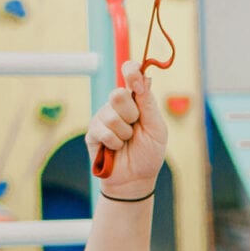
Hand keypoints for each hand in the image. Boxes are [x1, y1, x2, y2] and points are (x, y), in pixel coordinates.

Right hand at [84, 62, 168, 197]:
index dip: (131, 71)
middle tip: (135, 128)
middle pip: (118, 93)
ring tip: (126, 142)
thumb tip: (145, 78)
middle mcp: (118, 105)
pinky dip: (115, 142)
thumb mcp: (156, 129)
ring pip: (111, 114)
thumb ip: (149, 104)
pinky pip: (104, 131)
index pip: (130, 73)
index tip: (135, 80)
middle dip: (131, 114)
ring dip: (124, 133)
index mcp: (136, 100)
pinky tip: (116, 148)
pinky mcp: (93, 132)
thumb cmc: (149, 154)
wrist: (136, 179)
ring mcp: (103, 117)